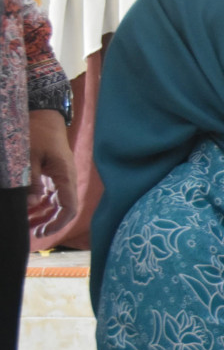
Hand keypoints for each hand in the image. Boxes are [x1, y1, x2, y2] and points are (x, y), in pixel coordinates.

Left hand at [26, 109, 77, 238]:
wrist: (44, 115)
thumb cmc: (37, 133)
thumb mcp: (29, 157)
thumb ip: (31, 181)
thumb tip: (31, 204)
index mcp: (65, 176)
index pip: (68, 207)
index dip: (57, 223)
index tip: (42, 231)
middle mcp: (66, 179)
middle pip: (65, 209)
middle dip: (51, 223)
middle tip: (34, 233)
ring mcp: (61, 177)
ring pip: (57, 203)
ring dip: (45, 215)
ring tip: (30, 224)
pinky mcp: (54, 174)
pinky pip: (51, 194)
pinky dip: (41, 204)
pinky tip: (30, 209)